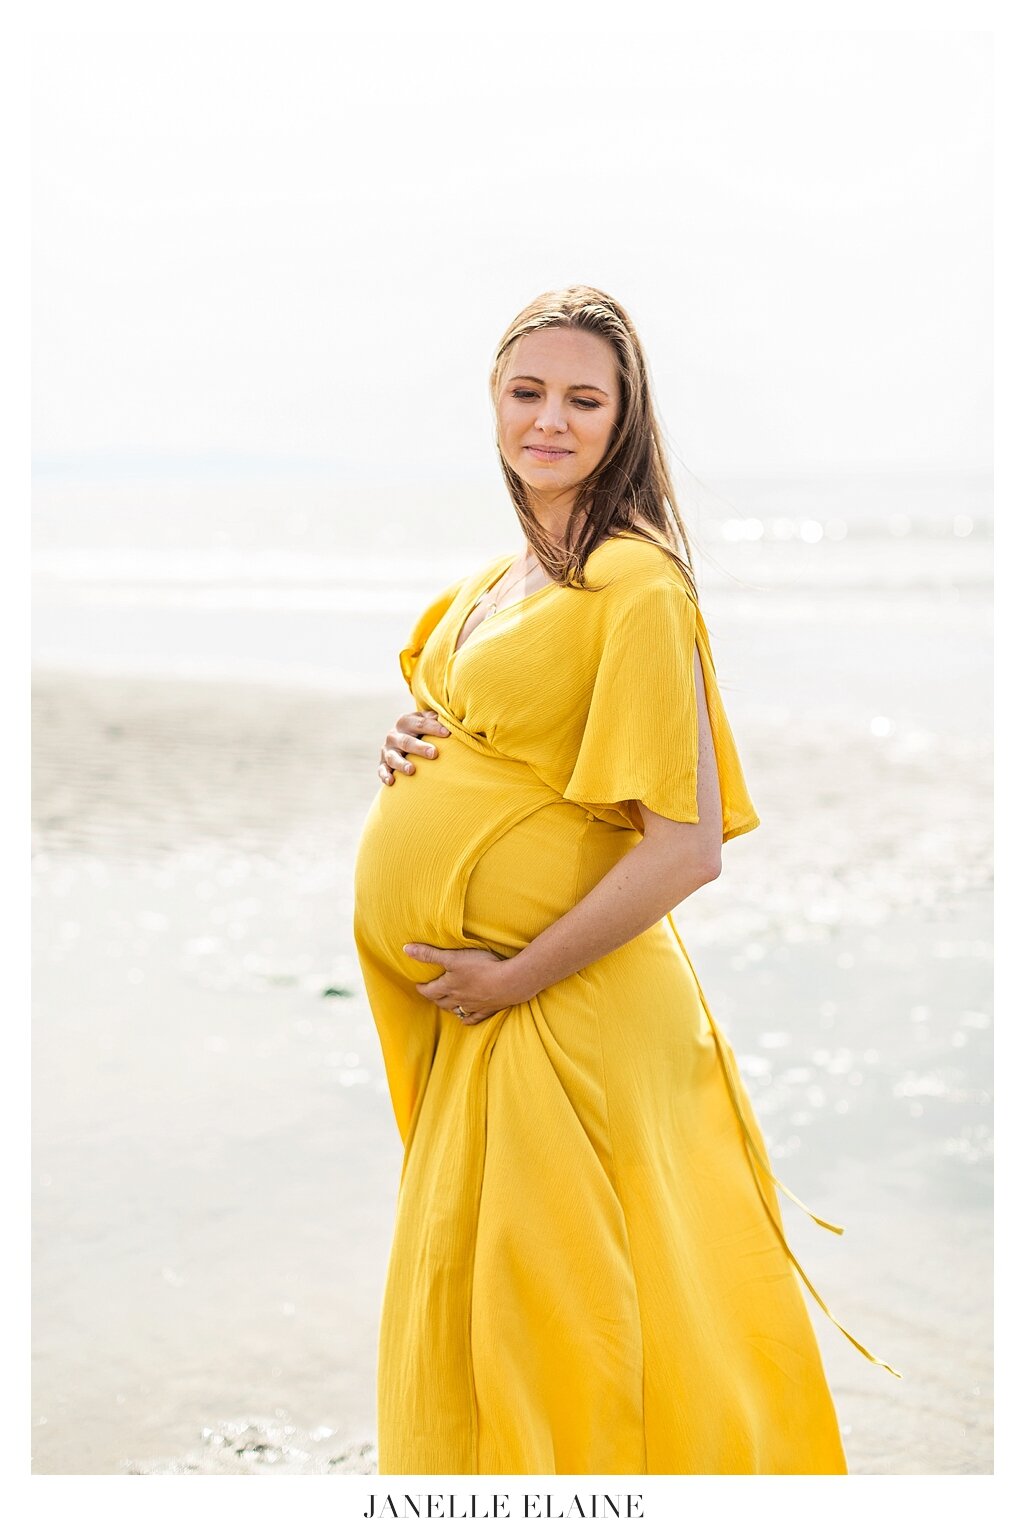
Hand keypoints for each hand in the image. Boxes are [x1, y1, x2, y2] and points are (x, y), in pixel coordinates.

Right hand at [378, 709, 450, 784]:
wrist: (400, 738)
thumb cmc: (420, 730)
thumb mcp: (424, 720)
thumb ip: (433, 719)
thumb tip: (446, 721)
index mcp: (405, 722)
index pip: (420, 724)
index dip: (433, 728)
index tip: (447, 733)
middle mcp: (394, 735)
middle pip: (406, 742)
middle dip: (420, 748)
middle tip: (433, 753)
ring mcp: (387, 750)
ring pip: (393, 757)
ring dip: (401, 764)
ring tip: (411, 770)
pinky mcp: (383, 763)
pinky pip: (382, 770)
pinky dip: (385, 775)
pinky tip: (391, 782)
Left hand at [402, 942, 531, 1023]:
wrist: (510, 982)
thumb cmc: (481, 967)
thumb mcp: (453, 957)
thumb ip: (430, 954)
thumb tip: (406, 950)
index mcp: (449, 986)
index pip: (430, 990)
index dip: (422, 988)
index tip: (418, 986)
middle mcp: (459, 998)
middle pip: (442, 1002)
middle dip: (434, 998)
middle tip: (431, 994)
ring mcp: (474, 1005)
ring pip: (457, 1010)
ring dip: (449, 1008)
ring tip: (446, 1005)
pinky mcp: (489, 1008)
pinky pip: (474, 1018)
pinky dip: (467, 1018)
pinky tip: (465, 1018)